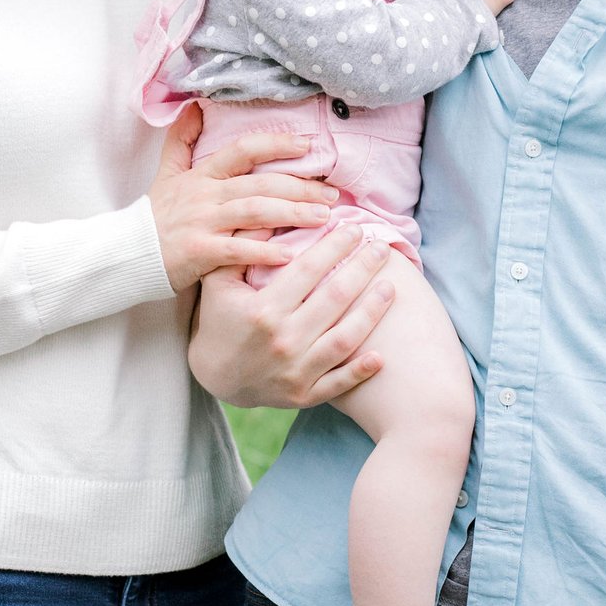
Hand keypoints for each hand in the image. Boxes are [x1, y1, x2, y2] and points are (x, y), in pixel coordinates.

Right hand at [148, 105, 338, 292]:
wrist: (127, 253)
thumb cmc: (154, 216)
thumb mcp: (166, 173)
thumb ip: (182, 140)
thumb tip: (196, 106)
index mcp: (202, 175)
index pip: (243, 150)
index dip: (276, 144)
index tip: (307, 146)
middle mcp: (205, 195)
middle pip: (260, 183)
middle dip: (300, 187)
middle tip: (332, 194)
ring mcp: (202, 222)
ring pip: (255, 212)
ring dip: (292, 214)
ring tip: (323, 218)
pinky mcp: (199, 252)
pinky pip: (236, 250)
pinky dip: (263, 251)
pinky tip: (289, 255)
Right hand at [187, 226, 396, 408]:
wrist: (213, 378)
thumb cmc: (219, 320)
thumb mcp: (218, 282)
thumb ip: (242, 248)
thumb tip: (269, 211)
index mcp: (263, 310)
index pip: (308, 270)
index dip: (335, 246)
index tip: (354, 228)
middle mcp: (283, 340)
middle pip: (335, 299)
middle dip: (363, 268)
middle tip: (381, 247)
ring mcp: (295, 371)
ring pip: (344, 339)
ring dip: (372, 312)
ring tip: (391, 287)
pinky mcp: (304, 395)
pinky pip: (339, 383)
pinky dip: (361, 370)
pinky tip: (382, 354)